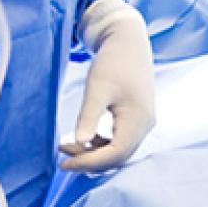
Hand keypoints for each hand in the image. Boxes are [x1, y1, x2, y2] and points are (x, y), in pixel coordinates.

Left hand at [60, 0, 154, 171]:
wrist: (129, 43)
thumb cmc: (113, 62)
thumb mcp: (96, 88)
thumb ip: (88, 116)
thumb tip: (78, 142)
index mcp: (138, 119)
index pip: (115, 153)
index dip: (89, 162)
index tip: (64, 162)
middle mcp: (145, 125)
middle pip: (119, 156)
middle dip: (91, 160)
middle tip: (62, 155)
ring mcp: (143, 123)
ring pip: (120, 151)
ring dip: (96, 154)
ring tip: (69, 147)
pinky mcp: (137, 120)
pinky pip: (121, 142)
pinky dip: (102, 146)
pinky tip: (85, 139)